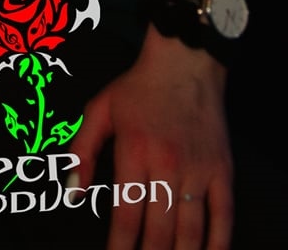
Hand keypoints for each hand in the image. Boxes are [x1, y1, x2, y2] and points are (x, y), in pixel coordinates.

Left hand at [72, 35, 230, 249]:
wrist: (184, 64)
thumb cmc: (138, 89)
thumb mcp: (98, 110)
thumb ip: (80, 151)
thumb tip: (71, 193)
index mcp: (133, 151)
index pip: (126, 215)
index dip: (119, 247)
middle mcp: (166, 165)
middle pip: (158, 231)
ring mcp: (197, 170)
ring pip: (191, 230)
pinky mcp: (221, 171)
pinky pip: (223, 216)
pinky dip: (218, 243)